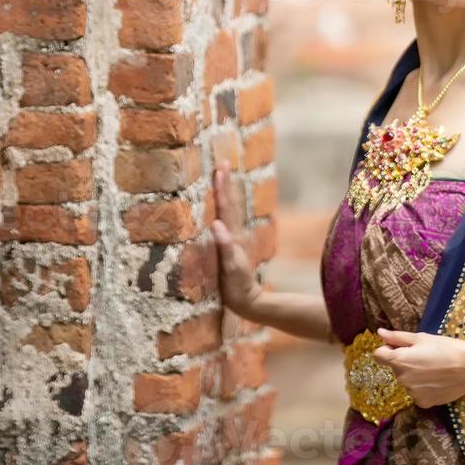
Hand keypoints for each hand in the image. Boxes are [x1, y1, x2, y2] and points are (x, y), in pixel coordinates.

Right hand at [210, 163, 263, 320]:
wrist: (248, 301)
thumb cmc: (238, 285)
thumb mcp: (231, 267)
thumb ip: (225, 246)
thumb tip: (216, 224)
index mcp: (232, 235)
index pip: (226, 207)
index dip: (222, 187)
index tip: (220, 167)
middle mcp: (233, 234)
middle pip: (228, 204)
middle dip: (224, 183)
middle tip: (222, 163)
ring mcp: (231, 240)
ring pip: (227, 212)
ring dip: (224, 194)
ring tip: (220, 178)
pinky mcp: (228, 249)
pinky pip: (223, 224)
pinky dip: (220, 212)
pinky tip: (217, 210)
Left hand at [369, 327, 464, 407]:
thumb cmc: (446, 348)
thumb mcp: (422, 338)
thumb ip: (398, 337)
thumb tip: (379, 333)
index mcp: (399, 361)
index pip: (378, 355)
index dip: (388, 349)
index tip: (402, 347)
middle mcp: (401, 379)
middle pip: (396, 368)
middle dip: (405, 362)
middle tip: (425, 356)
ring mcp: (412, 393)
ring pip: (407, 381)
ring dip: (414, 375)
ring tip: (434, 369)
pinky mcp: (422, 403)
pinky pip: (417, 393)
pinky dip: (423, 388)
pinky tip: (437, 381)